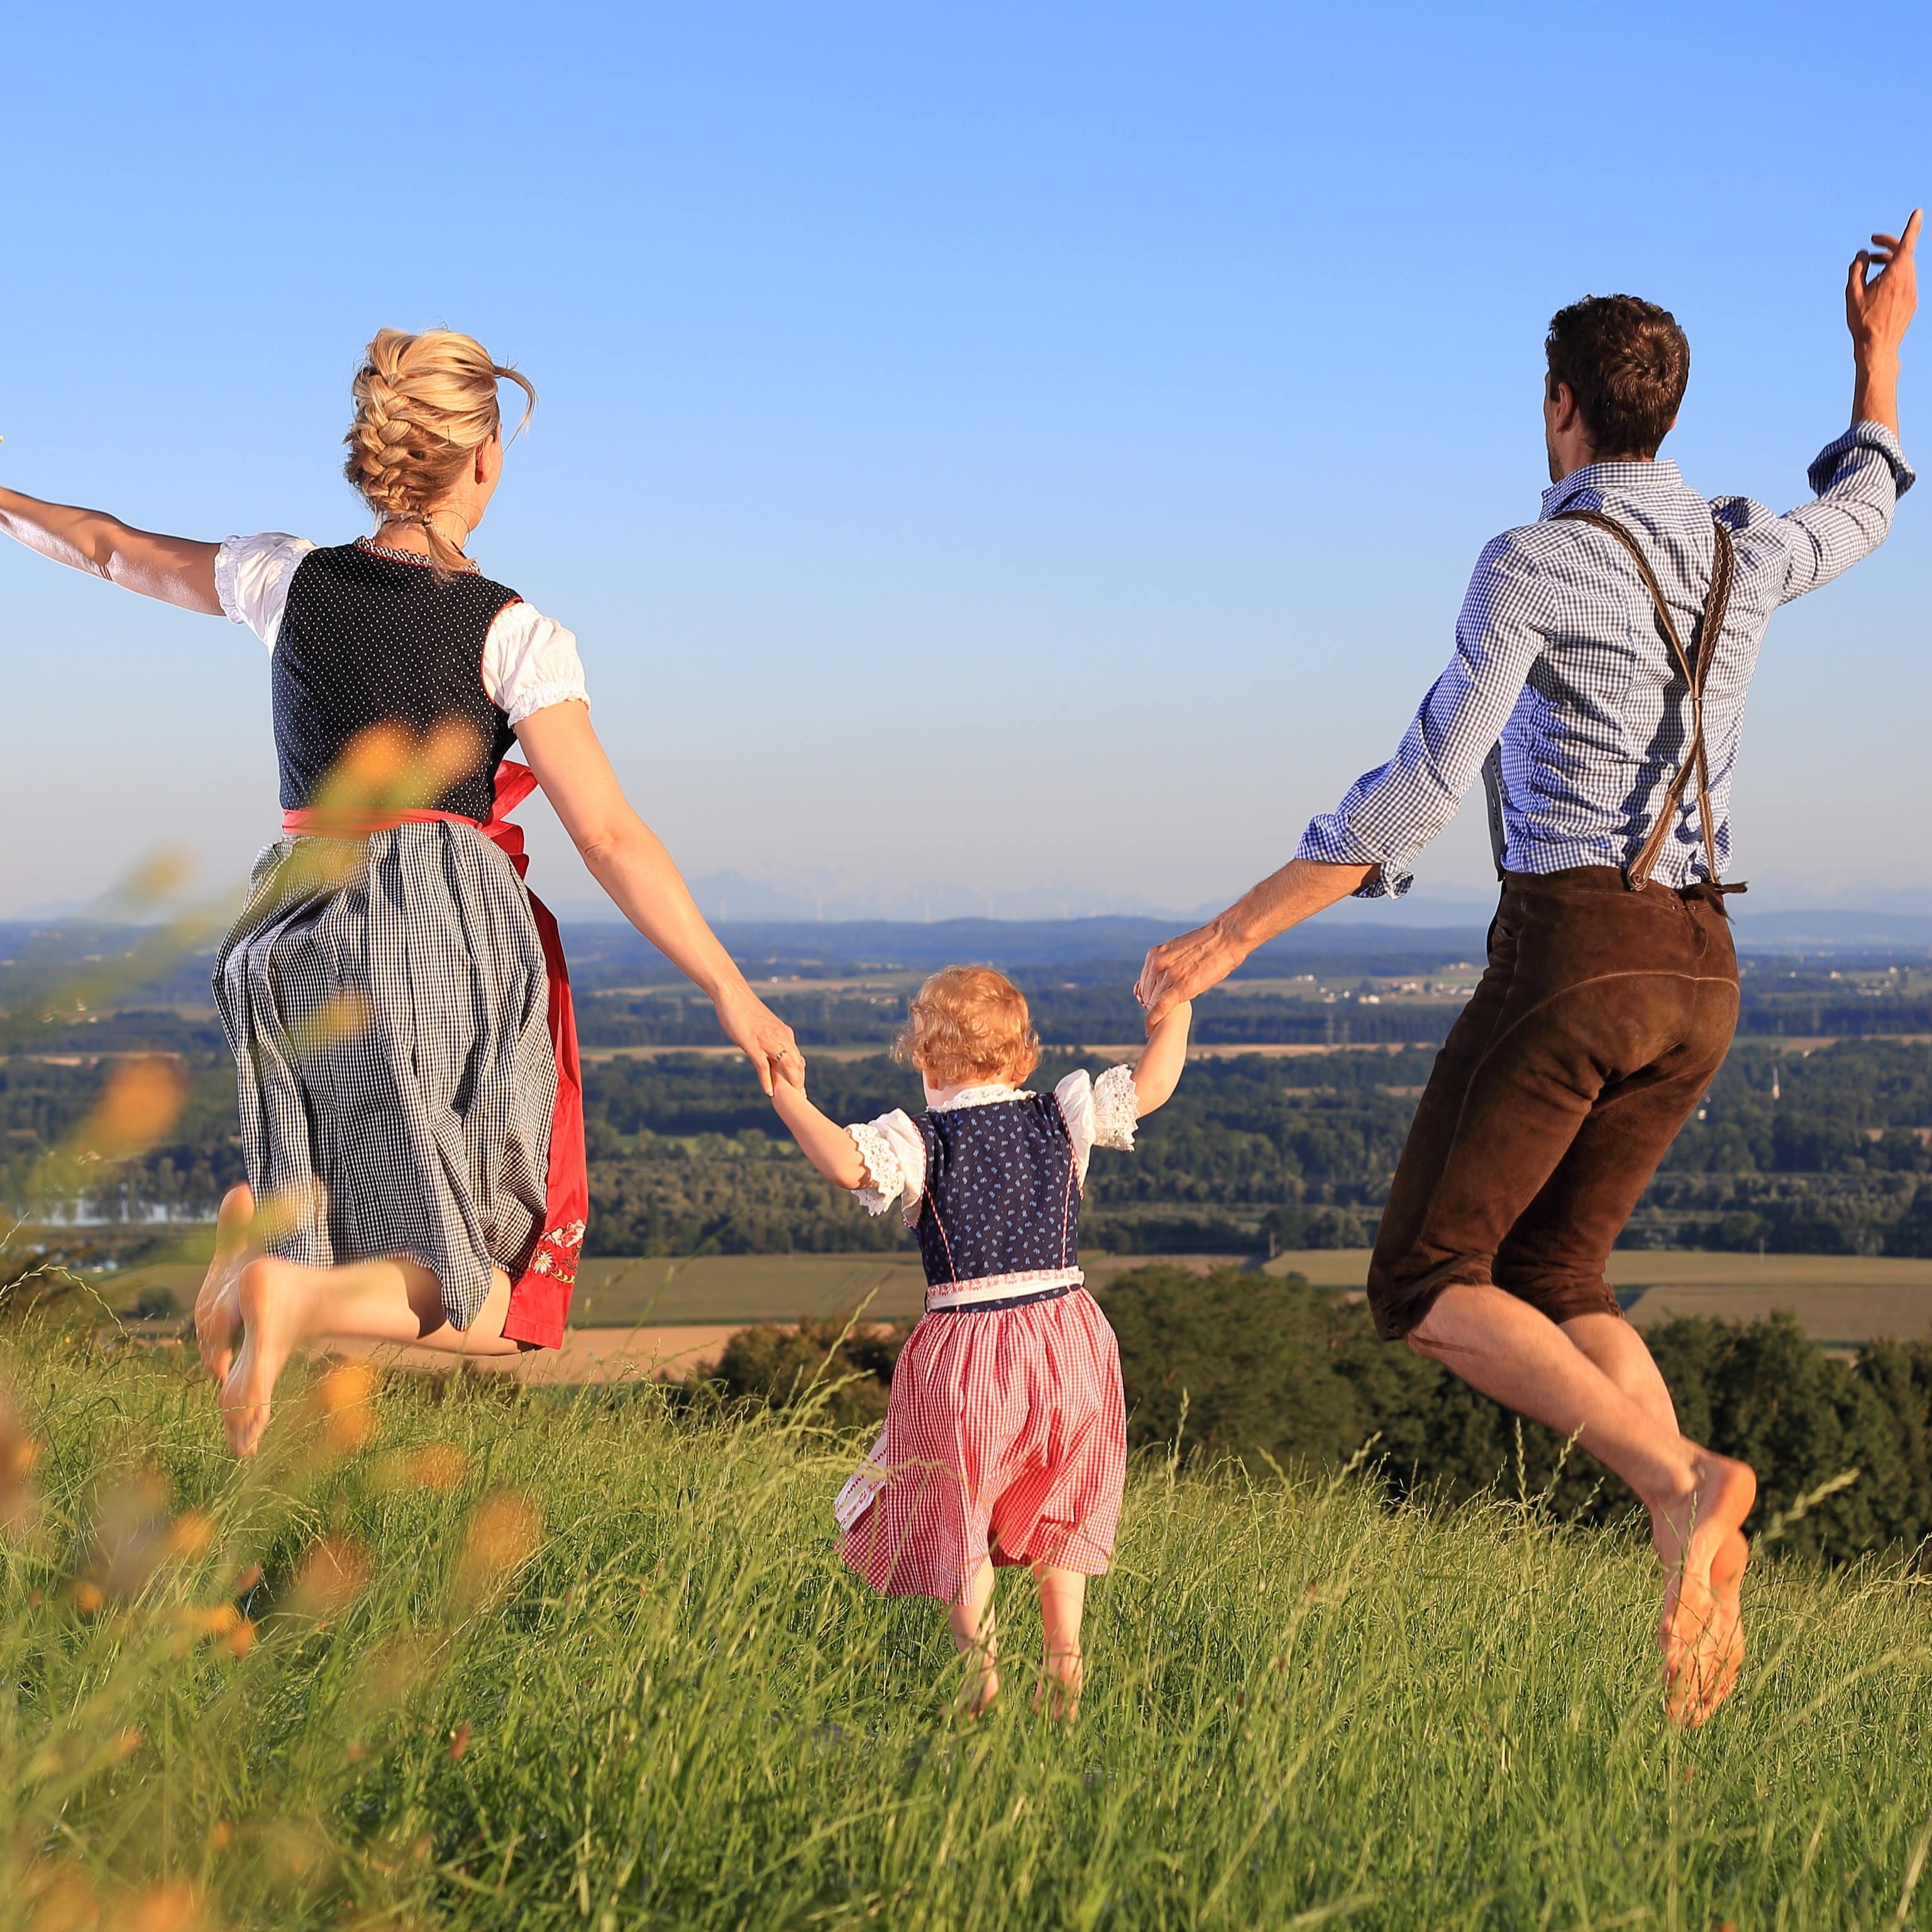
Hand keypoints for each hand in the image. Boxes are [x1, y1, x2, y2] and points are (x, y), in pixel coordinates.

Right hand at [712, 981, 802, 1095]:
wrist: (733, 993)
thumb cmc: (745, 1009)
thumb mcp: (763, 1025)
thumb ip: (771, 1037)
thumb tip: (773, 1049)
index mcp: (783, 1033)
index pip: (797, 1057)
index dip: (800, 1073)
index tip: (802, 1087)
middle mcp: (779, 1036)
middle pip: (795, 1063)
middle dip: (799, 1082)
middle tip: (802, 1098)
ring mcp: (766, 1040)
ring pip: (785, 1064)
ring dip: (789, 1083)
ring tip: (792, 1098)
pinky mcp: (752, 1043)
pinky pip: (763, 1066)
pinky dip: (767, 1081)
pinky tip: (769, 1092)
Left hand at [1135, 920, 1247, 1030]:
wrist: (1225, 937)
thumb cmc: (1208, 945)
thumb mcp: (1180, 950)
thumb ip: (1169, 961)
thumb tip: (1167, 972)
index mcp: (1155, 955)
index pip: (1143, 983)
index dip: (1147, 996)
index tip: (1151, 1005)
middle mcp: (1157, 964)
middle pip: (1146, 994)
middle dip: (1150, 1005)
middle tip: (1159, 1015)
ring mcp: (1168, 975)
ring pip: (1151, 1002)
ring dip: (1154, 1013)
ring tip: (1159, 1022)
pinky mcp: (1181, 986)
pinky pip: (1160, 1007)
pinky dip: (1153, 1020)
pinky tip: (1150, 1029)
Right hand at [1847, 209, 1919, 359]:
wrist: (1878, 347)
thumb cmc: (1863, 321)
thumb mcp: (1852, 293)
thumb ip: (1857, 269)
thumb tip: (1862, 255)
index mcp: (1894, 275)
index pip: (1906, 244)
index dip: (1912, 226)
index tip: (1918, 212)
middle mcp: (1908, 280)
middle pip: (1903, 254)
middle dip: (1888, 247)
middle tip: (1872, 246)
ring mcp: (1912, 291)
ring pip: (1905, 268)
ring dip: (1890, 263)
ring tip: (1872, 270)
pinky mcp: (1912, 302)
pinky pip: (1906, 282)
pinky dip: (1894, 277)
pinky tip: (1879, 288)